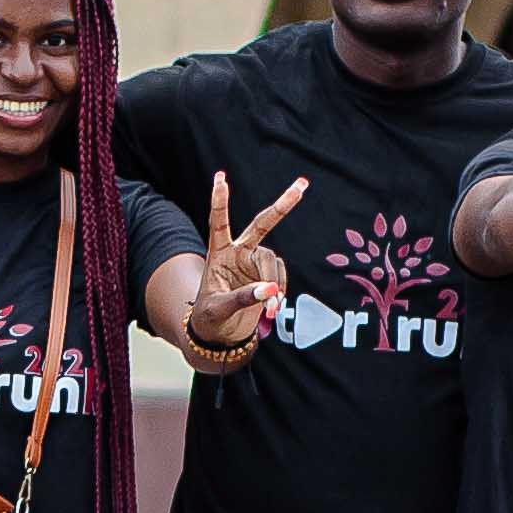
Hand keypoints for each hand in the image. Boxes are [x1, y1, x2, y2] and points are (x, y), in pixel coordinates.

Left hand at [186, 172, 302, 365]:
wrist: (218, 334)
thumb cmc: (210, 318)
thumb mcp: (219, 309)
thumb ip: (244, 298)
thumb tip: (271, 290)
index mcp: (218, 253)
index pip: (219, 223)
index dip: (220, 202)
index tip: (220, 178)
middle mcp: (237, 252)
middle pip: (262, 224)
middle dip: (282, 206)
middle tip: (303, 185)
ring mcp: (253, 263)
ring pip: (274, 262)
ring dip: (276, 284)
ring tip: (271, 310)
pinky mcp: (266, 276)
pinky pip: (280, 278)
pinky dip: (280, 293)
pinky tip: (273, 309)